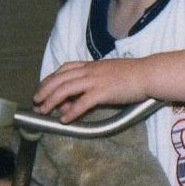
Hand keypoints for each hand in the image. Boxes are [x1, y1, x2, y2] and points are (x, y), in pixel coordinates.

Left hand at [33, 58, 148, 121]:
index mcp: (92, 65)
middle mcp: (90, 71)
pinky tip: (64, 120)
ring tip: (43, 110)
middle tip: (36, 102)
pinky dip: (71, 112)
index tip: (42, 88)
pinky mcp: (103, 92)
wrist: (148, 74)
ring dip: (52, 100)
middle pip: (60, 78)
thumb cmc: (132, 75)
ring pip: (66, 89)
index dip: (50, 78)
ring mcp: (96, 81)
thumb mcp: (109, 74)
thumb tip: (82, 95)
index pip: (64, 69)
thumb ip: (94, 82)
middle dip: (45, 90)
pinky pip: (82, 103)